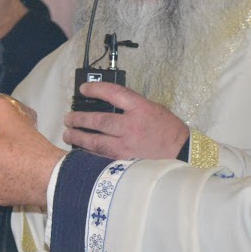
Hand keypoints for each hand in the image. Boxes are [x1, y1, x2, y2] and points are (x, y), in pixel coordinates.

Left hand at [62, 82, 188, 160]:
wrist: (182, 153)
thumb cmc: (168, 130)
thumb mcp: (152, 109)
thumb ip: (130, 106)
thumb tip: (106, 105)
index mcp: (140, 108)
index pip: (113, 93)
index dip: (95, 89)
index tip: (83, 89)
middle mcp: (132, 126)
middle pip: (98, 120)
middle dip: (79, 118)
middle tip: (68, 118)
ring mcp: (127, 146)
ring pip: (95, 141)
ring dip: (78, 137)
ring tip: (68, 134)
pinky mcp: (125, 161)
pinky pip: (101, 156)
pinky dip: (88, 152)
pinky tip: (80, 150)